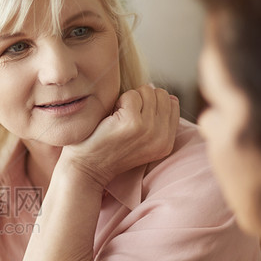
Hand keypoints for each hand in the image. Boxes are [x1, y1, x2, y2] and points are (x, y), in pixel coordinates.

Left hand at [60, 85, 179, 189]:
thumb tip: (170, 97)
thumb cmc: (109, 150)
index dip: (152, 103)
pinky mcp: (132, 123)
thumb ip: (158, 121)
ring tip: (118, 118)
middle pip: (162, 94)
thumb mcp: (143, 141)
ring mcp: (148, 130)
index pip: (172, 104)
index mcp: (166, 143)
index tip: (136, 116)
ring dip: (130, 99)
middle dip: (142, 98)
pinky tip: (110, 118)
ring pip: (147, 92)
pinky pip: (131, 95)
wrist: (87, 169)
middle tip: (125, 116)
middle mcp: (162, 138)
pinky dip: (118, 101)